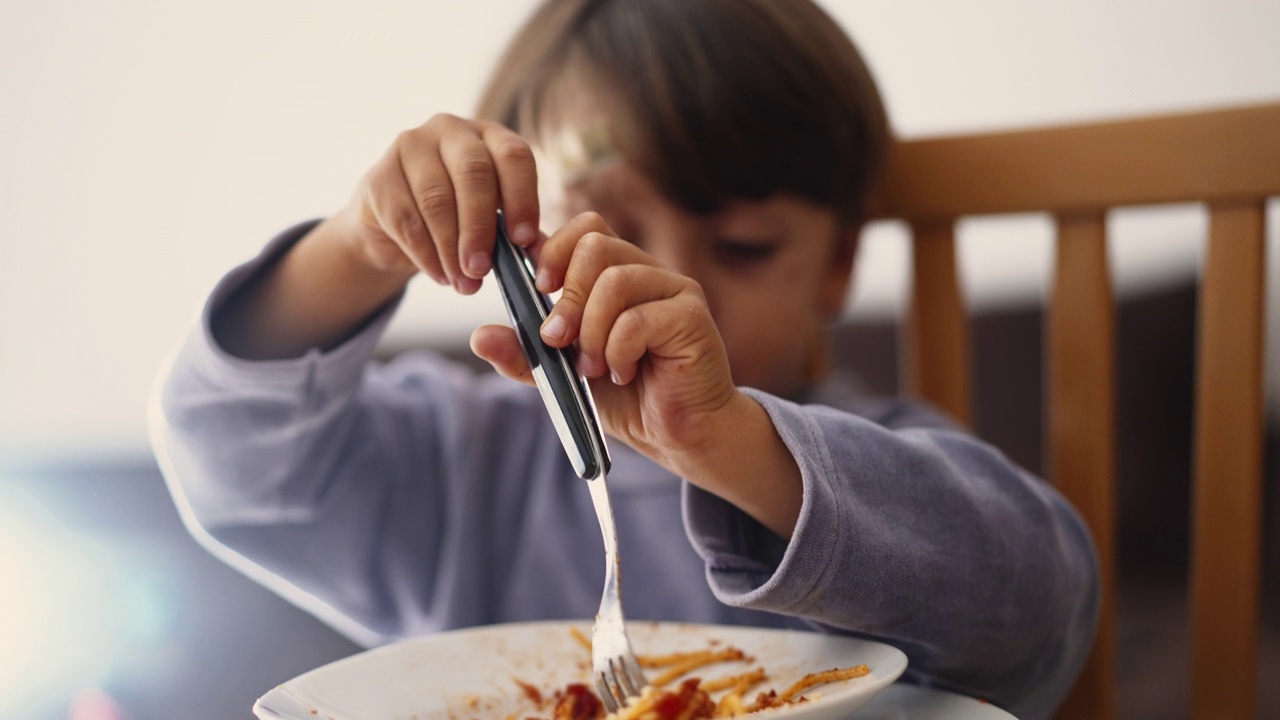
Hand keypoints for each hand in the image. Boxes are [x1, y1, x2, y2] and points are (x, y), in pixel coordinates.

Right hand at [332, 113, 541, 292]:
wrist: (394, 227)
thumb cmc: (457, 219)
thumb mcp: (493, 222)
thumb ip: (520, 235)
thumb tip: (543, 257)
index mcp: (490, 136)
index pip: (514, 155)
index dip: (522, 198)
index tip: (523, 240)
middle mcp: (450, 130)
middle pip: (473, 173)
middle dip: (480, 228)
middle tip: (484, 270)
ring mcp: (410, 147)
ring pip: (436, 199)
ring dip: (451, 249)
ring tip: (465, 283)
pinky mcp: (379, 176)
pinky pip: (406, 219)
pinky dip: (426, 255)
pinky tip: (441, 275)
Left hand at [471, 212, 737, 466]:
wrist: (677, 436)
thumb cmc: (628, 399)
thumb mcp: (563, 376)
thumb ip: (526, 354)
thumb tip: (480, 336)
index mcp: (616, 274)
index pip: (583, 228)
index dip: (553, 250)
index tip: (539, 288)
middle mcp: (646, 272)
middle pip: (594, 244)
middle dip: (567, 298)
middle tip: (560, 342)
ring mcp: (673, 289)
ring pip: (615, 280)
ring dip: (592, 330)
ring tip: (595, 367)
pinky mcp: (692, 316)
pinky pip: (638, 318)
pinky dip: (618, 351)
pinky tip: (624, 373)